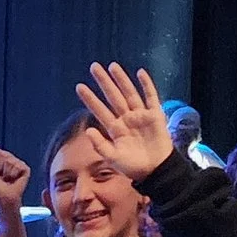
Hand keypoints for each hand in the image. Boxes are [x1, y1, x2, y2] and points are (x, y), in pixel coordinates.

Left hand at [0, 143, 30, 213]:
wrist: (5, 197)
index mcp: (3, 161)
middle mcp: (12, 161)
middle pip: (4, 155)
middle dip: (0, 166)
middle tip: (2, 176)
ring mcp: (19, 165)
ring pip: (10, 160)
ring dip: (6, 172)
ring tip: (8, 178)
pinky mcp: (26, 169)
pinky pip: (17, 165)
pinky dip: (13, 174)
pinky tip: (14, 179)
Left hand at [73, 61, 174, 182]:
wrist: (156, 170)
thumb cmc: (134, 166)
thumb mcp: (114, 158)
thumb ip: (100, 146)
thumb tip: (88, 131)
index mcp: (115, 128)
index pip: (100, 110)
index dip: (90, 99)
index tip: (79, 86)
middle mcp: (126, 119)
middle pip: (113, 97)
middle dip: (104, 82)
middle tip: (93, 67)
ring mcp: (140, 115)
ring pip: (129, 93)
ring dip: (121, 80)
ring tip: (112, 66)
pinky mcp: (155, 115)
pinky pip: (151, 97)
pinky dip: (146, 85)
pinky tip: (140, 73)